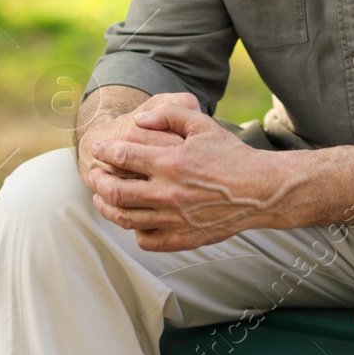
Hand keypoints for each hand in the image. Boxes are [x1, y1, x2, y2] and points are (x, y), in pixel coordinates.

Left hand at [86, 100, 296, 251]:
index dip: (104, 151)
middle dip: (97, 181)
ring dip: (106, 208)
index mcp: (171, 162)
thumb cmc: (231, 156)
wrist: (260, 190)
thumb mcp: (202, 125)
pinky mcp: (183, 238)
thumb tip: (138, 119)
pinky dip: (133, 231)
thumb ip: (169, 114)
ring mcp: (174, 218)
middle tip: (93, 175)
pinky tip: (134, 220)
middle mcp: (168, 193)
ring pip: (125, 218)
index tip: (99, 149)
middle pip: (115, 191)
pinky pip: (146, 240)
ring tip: (101, 199)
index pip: (122, 156)